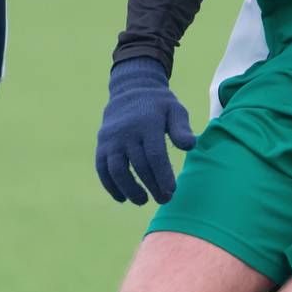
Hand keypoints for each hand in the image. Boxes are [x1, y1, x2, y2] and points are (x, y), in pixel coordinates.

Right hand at [96, 57, 195, 204]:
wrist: (130, 90)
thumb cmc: (158, 106)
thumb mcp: (175, 110)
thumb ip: (181, 128)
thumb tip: (190, 146)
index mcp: (148, 123)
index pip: (155, 154)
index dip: (163, 175)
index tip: (172, 190)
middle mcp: (127, 132)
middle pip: (139, 165)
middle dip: (152, 186)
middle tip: (165, 200)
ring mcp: (111, 139)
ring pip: (117, 170)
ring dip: (129, 190)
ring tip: (143, 201)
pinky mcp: (101, 145)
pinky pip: (102, 169)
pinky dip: (111, 186)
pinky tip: (123, 198)